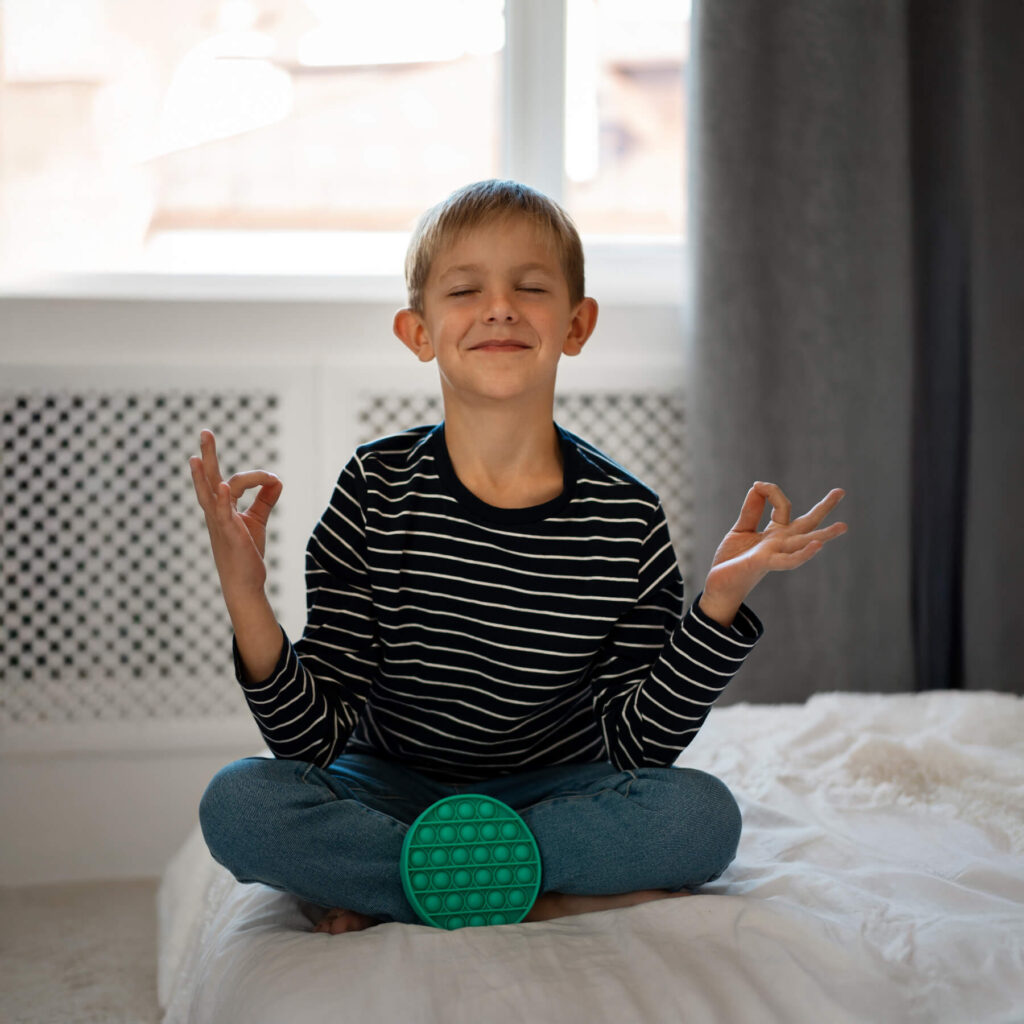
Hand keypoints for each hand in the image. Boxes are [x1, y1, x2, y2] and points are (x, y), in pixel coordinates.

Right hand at [189, 429, 282, 600]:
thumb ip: (265, 499)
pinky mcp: (229, 536)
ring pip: (208, 495)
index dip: (256, 477)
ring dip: (202, 476)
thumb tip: (277, 480)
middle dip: (208, 455)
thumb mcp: (257, 520)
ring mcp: (219, 524)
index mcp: (222, 508)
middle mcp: (216, 513)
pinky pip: (222, 515)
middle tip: (205, 432)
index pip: (234, 481)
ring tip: (196, 457)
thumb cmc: (247, 553)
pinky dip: (223, 500)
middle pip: (209, 479)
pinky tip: (223, 487)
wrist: (245, 583)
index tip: (274, 480)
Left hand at [700, 482, 847, 623]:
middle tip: (841, 491)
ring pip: (804, 542)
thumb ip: (752, 510)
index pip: (783, 506)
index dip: (771, 491)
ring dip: (824, 535)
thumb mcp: (741, 529)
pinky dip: (803, 553)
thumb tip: (758, 486)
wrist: (718, 584)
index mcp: (775, 533)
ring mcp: (775, 552)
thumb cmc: (733, 560)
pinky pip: (788, 560)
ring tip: (843, 526)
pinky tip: (817, 545)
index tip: (757, 485)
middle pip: (807, 523)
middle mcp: (780, 542)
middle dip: (824, 508)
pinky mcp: (764, 563)